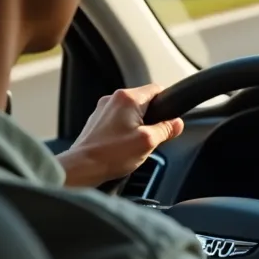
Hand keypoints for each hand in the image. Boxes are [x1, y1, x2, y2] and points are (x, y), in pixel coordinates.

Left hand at [57, 84, 183, 187]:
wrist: (80, 168)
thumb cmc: (110, 155)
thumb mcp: (148, 142)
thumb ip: (166, 129)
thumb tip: (177, 123)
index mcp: (128, 98)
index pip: (157, 89)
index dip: (167, 104)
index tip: (168, 120)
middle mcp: (113, 99)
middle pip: (144, 102)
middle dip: (151, 119)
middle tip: (150, 138)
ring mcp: (102, 110)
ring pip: (131, 113)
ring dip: (136, 127)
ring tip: (132, 145)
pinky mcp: (96, 121)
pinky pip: (118, 122)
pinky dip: (123, 132)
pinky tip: (121, 148)